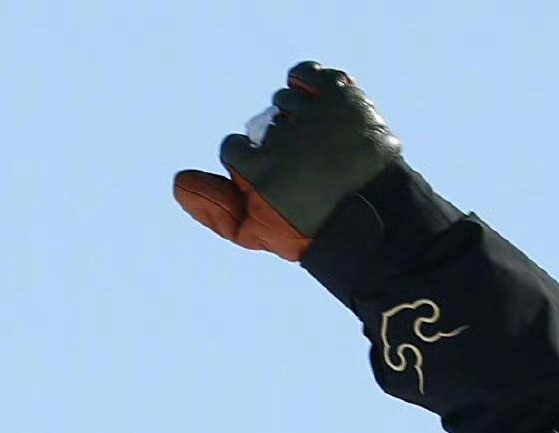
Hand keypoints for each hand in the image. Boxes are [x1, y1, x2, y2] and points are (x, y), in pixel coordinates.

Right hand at [174, 61, 400, 260]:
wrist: (381, 225)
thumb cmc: (314, 232)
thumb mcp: (261, 232)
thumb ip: (217, 210)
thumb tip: (178, 182)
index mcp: (261, 172)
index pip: (233, 148)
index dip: (252, 166)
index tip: (276, 183)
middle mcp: (284, 139)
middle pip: (263, 126)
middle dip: (280, 147)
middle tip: (308, 172)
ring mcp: (313, 116)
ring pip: (286, 102)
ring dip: (297, 120)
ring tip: (319, 148)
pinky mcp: (340, 98)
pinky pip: (308, 74)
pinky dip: (307, 84)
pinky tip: (314, 105)